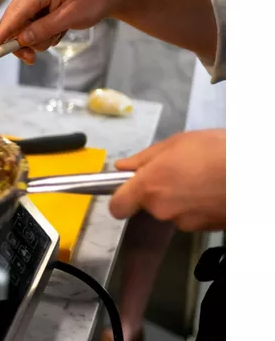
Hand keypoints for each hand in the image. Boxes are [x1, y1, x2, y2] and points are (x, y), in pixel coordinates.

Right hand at [0, 0, 121, 63]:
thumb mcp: (71, 17)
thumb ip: (44, 29)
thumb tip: (22, 40)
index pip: (15, 14)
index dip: (2, 32)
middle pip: (13, 23)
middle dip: (22, 42)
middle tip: (32, 59)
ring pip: (21, 28)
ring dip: (37, 39)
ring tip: (58, 34)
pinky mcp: (36, 6)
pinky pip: (29, 27)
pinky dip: (41, 34)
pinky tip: (57, 31)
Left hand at [109, 129, 225, 231]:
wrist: (254, 172)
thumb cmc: (216, 150)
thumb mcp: (175, 143)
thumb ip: (144, 158)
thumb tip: (122, 167)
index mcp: (149, 186)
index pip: (117, 207)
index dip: (120, 199)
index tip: (126, 191)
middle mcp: (163, 209)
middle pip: (149, 206)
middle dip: (159, 192)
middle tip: (176, 172)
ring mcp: (185, 222)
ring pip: (172, 212)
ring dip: (181, 199)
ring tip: (200, 179)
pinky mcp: (205, 229)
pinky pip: (192, 217)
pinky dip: (198, 206)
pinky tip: (211, 190)